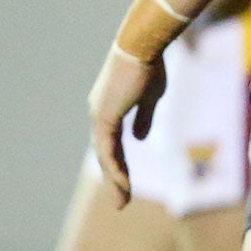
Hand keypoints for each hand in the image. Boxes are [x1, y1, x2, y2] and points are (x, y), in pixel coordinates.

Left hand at [87, 46, 164, 198]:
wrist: (141, 47)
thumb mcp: (151, 97)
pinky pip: (108, 151)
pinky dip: (116, 169)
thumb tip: (139, 139)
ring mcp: (100, 117)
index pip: (112, 143)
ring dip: (115, 181)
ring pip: (106, 157)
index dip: (120, 163)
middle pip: (107, 154)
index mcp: (109, 108)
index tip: (127, 182)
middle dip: (115, 180)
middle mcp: (99, 114)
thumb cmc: (149, 65)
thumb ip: (144, 118)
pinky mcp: (105, 118)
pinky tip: (123, 184)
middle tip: (122, 202)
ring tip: (122, 203)